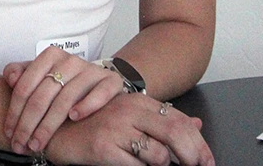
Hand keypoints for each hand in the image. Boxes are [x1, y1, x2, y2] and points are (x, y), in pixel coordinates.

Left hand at [2, 47, 126, 153]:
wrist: (98, 81)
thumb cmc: (64, 82)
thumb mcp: (39, 75)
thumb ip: (20, 74)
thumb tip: (11, 78)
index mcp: (50, 56)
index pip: (25, 85)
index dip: (15, 111)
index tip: (9, 132)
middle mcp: (70, 61)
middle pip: (42, 95)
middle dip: (28, 124)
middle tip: (21, 144)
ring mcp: (91, 70)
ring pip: (66, 98)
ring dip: (49, 125)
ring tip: (38, 142)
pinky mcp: (110, 81)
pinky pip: (99, 93)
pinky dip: (86, 106)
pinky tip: (74, 118)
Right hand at [44, 93, 214, 165]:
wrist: (55, 127)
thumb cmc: (93, 122)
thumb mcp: (130, 114)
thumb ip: (162, 118)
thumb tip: (197, 125)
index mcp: (138, 101)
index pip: (179, 120)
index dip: (199, 143)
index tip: (207, 160)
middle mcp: (129, 111)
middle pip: (175, 133)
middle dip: (193, 155)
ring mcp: (115, 128)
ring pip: (157, 154)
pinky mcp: (103, 147)